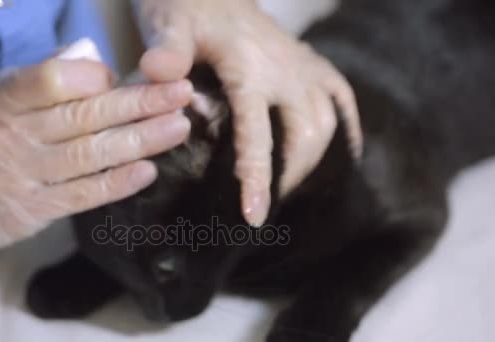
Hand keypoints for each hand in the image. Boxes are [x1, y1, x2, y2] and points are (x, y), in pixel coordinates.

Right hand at [0, 56, 192, 257]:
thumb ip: (43, 78)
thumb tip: (94, 61)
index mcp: (1, 99)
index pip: (51, 80)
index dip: (96, 77)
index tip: (133, 75)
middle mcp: (9, 136)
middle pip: (84, 116)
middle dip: (140, 104)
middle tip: (182, 94)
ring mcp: (21, 176)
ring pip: (90, 155)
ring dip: (140, 140)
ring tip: (178, 128)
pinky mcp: (33, 211)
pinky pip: (83, 194)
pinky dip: (118, 182)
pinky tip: (149, 170)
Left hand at [136, 0, 361, 225]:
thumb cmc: (185, 7)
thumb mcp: (168, 23)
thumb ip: (167, 49)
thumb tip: (160, 74)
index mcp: (248, 68)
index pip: (257, 132)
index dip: (258, 177)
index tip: (255, 215)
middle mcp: (285, 69)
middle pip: (305, 135)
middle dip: (290, 177)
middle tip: (265, 206)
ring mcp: (303, 66)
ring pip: (328, 123)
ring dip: (313, 161)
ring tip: (288, 189)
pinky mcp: (312, 63)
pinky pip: (341, 98)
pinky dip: (346, 130)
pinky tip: (343, 156)